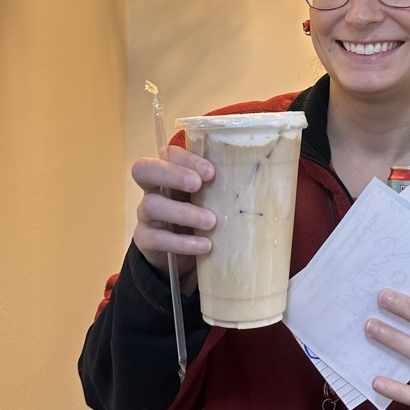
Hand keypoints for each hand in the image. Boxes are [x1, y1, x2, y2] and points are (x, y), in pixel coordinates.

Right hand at [132, 145, 216, 285]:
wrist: (186, 255)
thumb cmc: (205, 214)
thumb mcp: (214, 197)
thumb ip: (226, 185)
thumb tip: (266, 178)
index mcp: (170, 171)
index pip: (168, 154)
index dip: (186, 159)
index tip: (211, 172)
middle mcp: (154, 188)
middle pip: (144, 169)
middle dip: (172, 174)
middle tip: (197, 184)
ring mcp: (146, 214)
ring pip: (152, 205)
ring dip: (183, 212)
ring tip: (211, 222)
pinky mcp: (145, 239)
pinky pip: (156, 238)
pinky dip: (182, 242)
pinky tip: (204, 246)